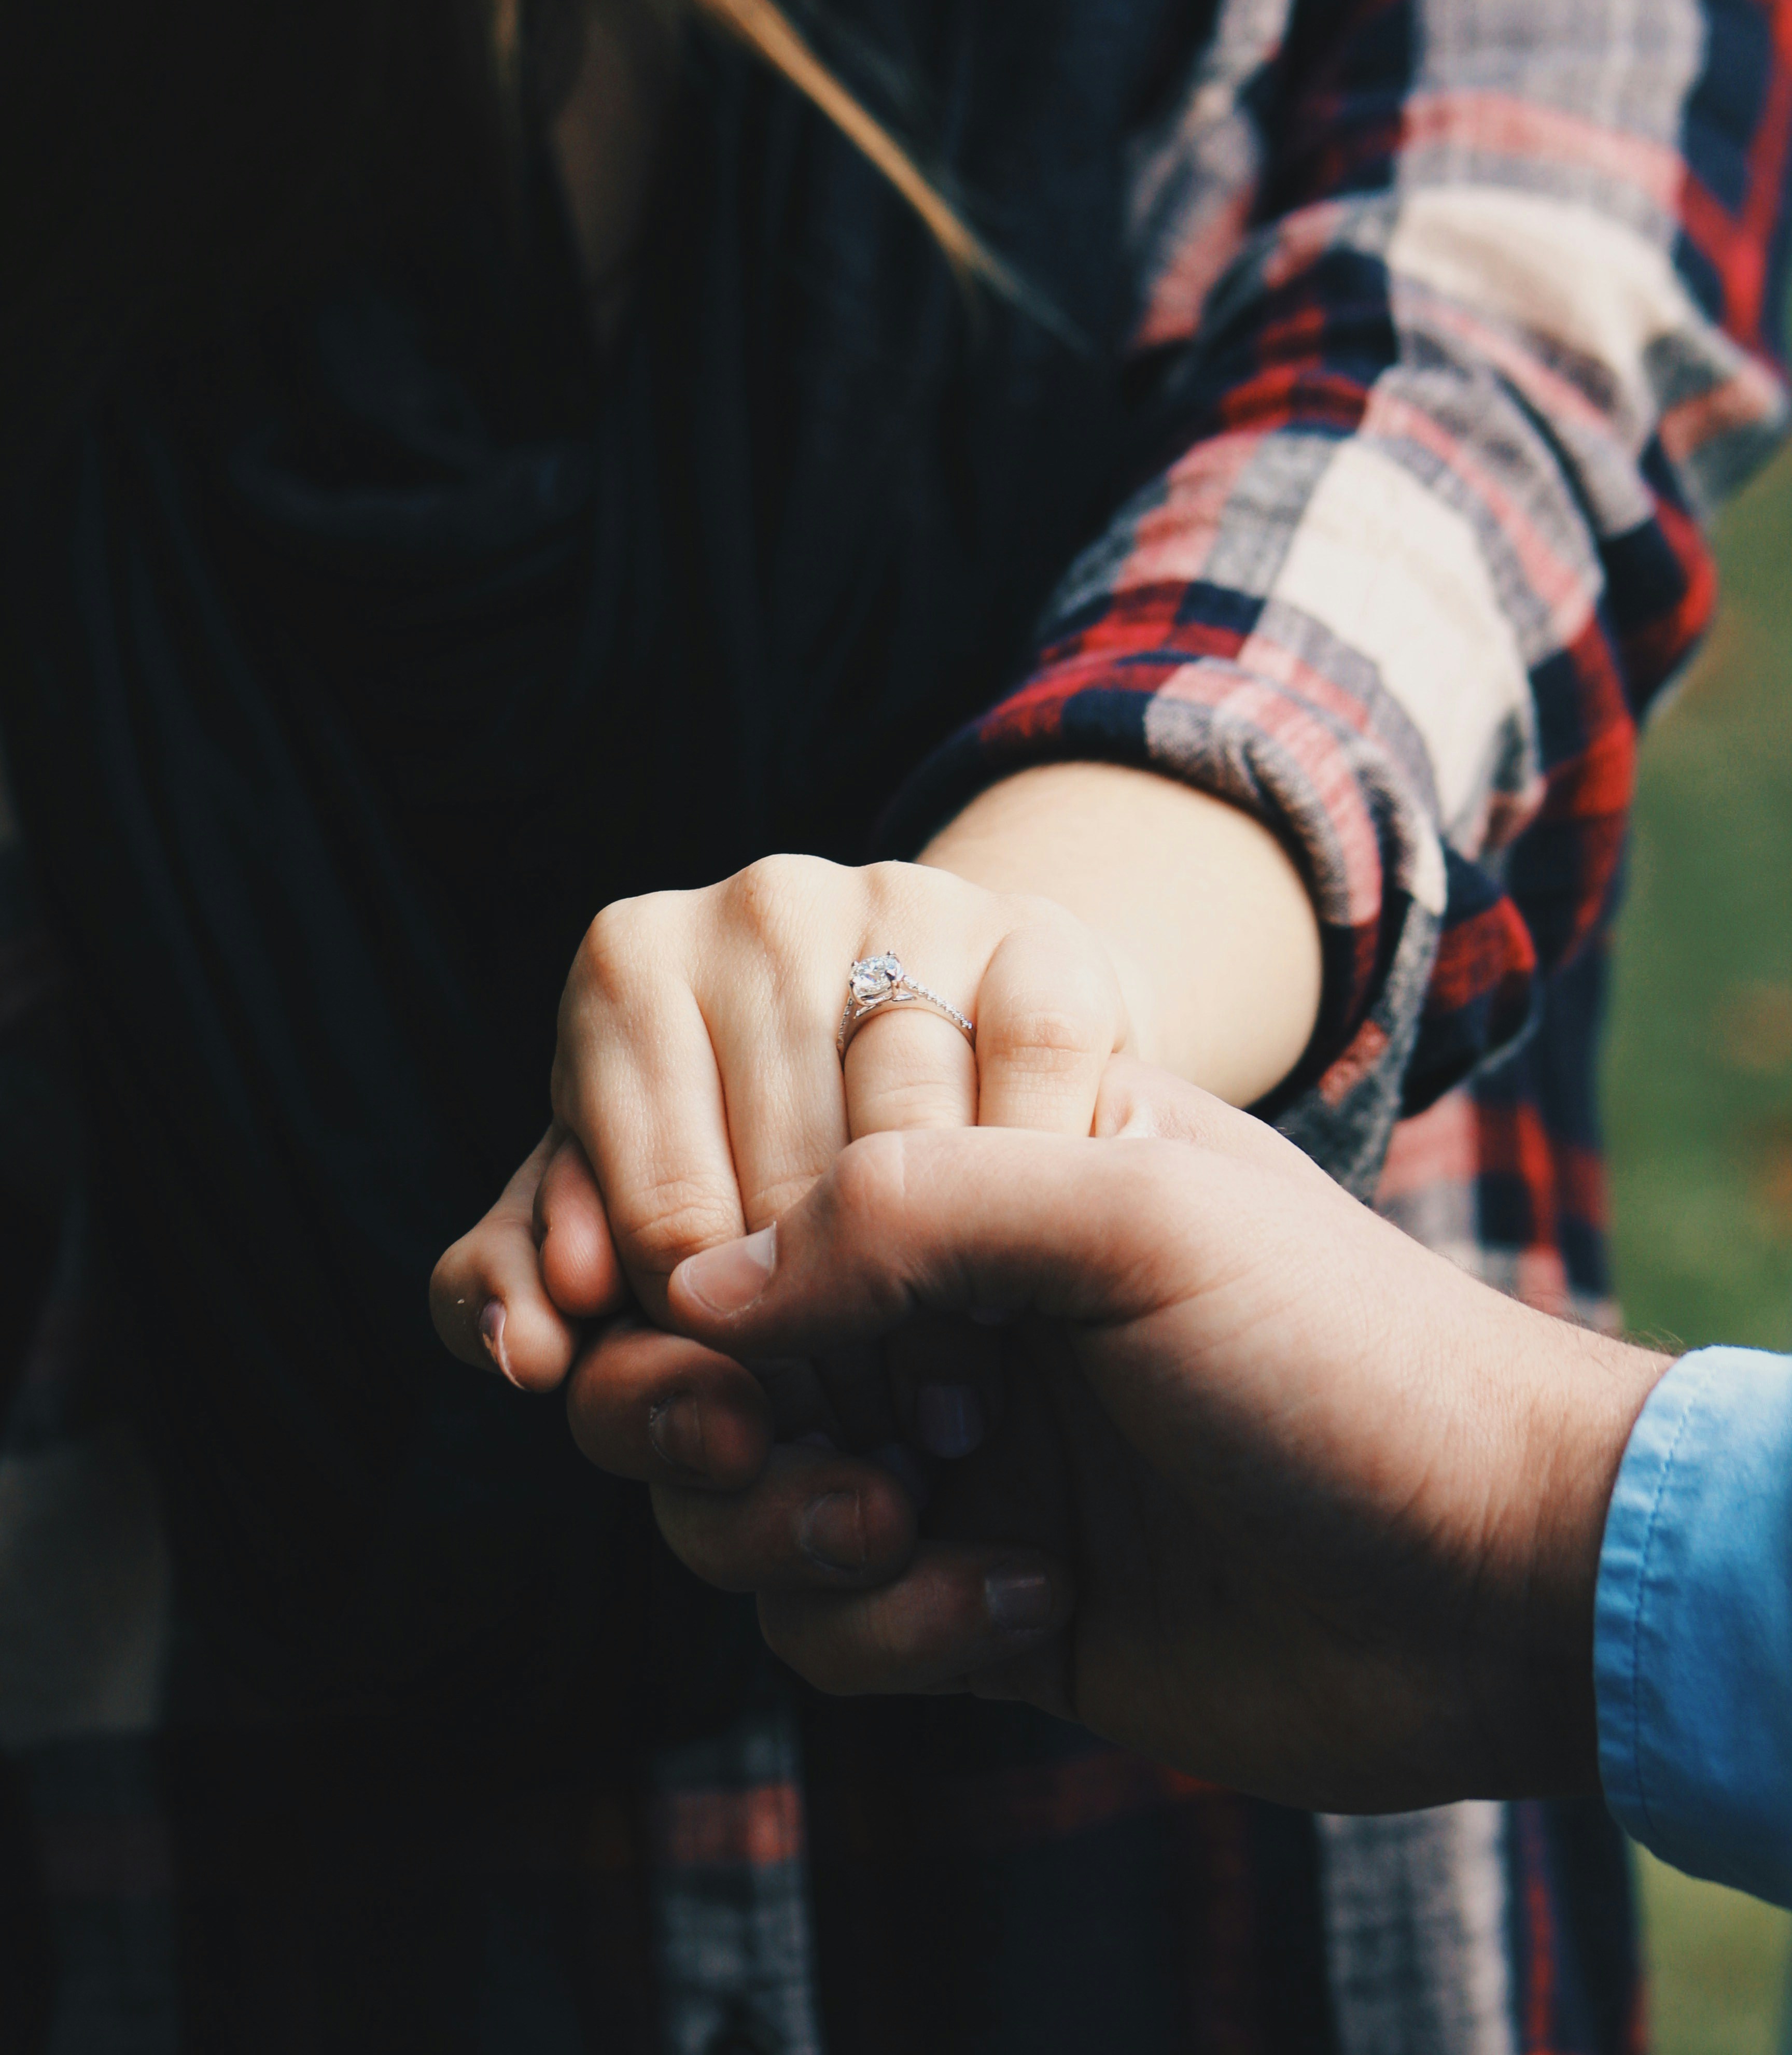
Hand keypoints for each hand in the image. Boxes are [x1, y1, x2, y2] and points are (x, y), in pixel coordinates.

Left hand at [430, 852, 1129, 1489]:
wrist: (949, 1042)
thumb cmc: (753, 1147)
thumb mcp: (622, 1206)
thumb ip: (524, 1284)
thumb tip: (531, 1352)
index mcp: (628, 964)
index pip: (658, 1217)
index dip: (715, 1351)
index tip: (755, 1419)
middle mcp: (759, 907)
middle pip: (786, 1188)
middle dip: (820, 1344)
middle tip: (853, 1437)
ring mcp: (908, 903)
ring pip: (911, 1141)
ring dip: (937, 1297)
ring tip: (935, 1397)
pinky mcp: (1045, 932)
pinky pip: (1033, 1082)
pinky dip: (1033, 1199)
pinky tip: (1019, 1279)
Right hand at [648, 1064, 1670, 1813]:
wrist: (1497, 1578)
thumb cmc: (1337, 1354)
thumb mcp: (1131, 1214)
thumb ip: (905, 1208)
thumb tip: (702, 1285)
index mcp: (988, 1172)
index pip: (758, 1190)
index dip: (694, 1263)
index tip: (689, 1320)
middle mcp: (954, 1310)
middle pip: (709, 1357)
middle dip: (694, 1410)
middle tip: (746, 1440)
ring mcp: (961, 1459)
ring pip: (744, 1498)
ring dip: (787, 1526)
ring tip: (898, 1523)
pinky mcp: (977, 1601)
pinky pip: (830, 1623)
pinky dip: (891, 1626)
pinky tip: (1031, 1604)